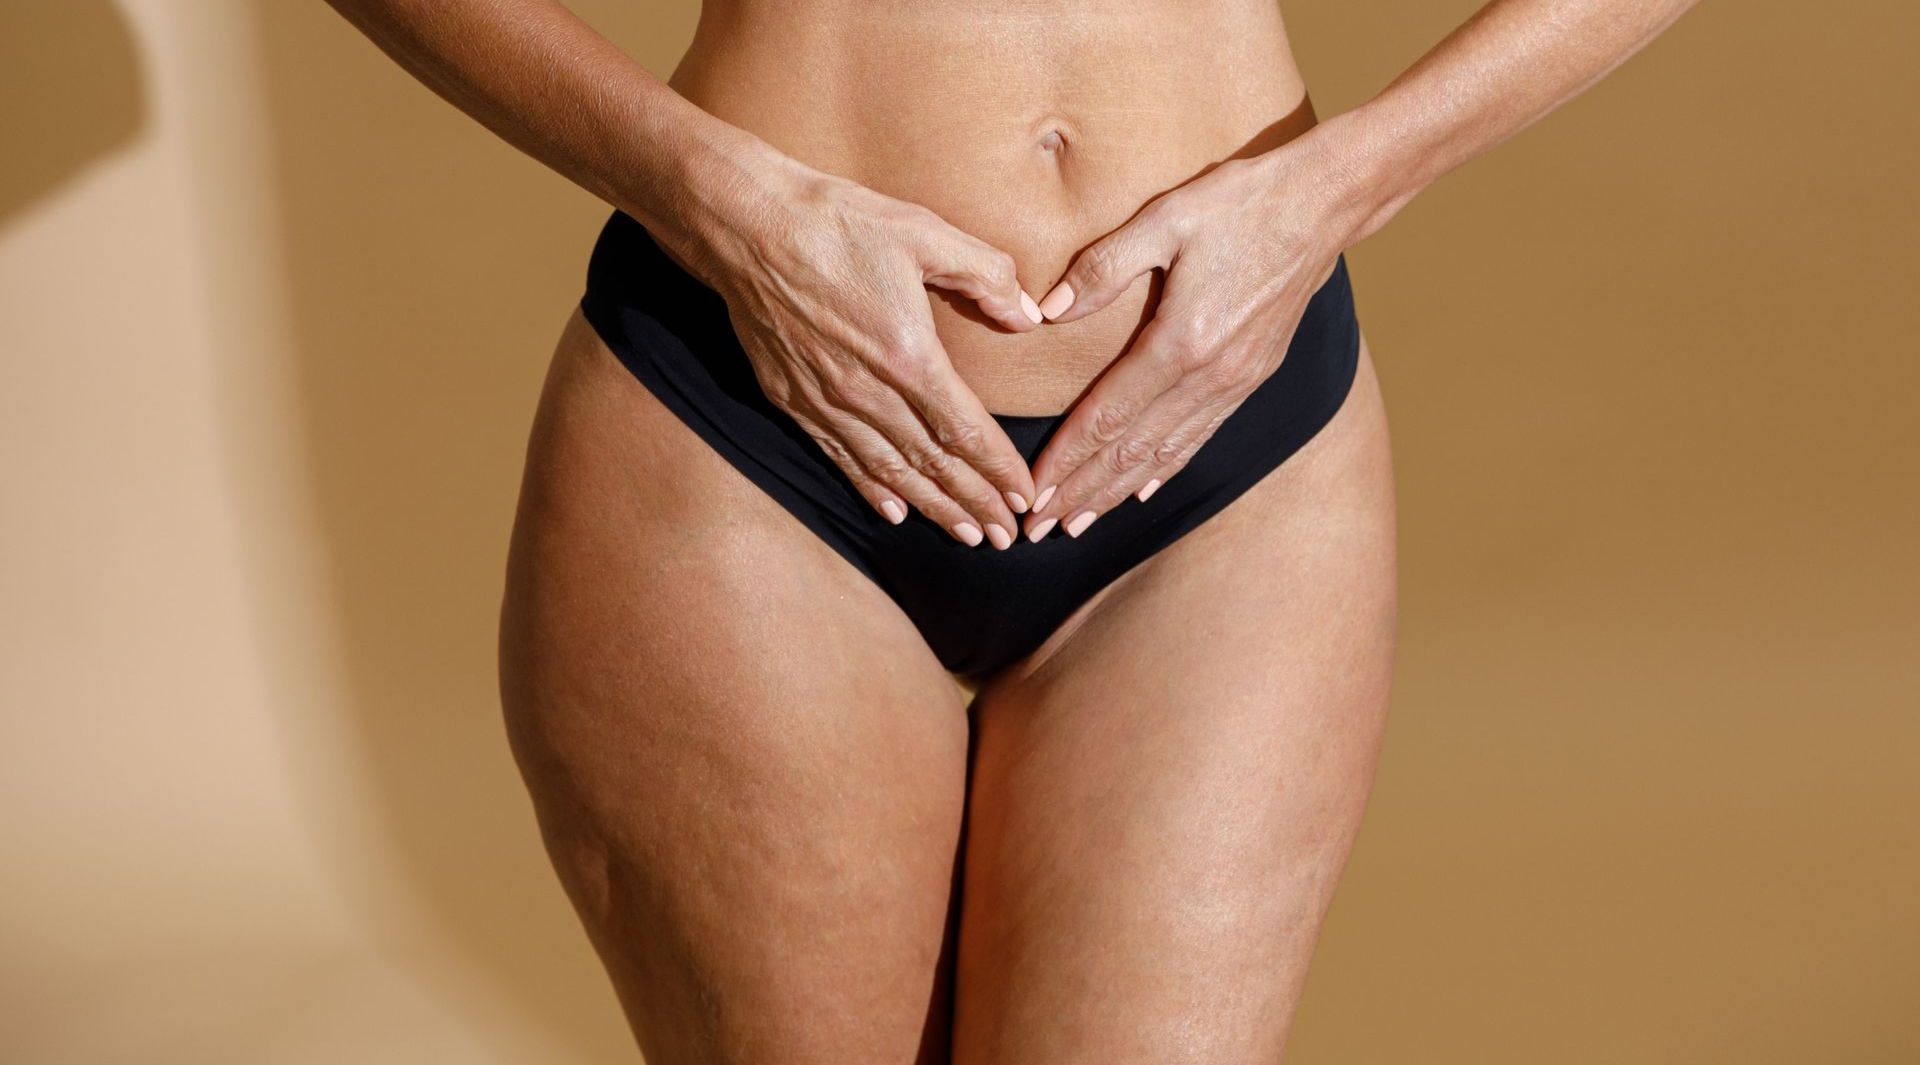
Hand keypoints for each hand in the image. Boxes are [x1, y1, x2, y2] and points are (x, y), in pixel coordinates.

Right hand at [701, 166, 1045, 548]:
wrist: (749, 227)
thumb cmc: (839, 222)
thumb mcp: (925, 233)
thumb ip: (986, 275)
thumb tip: (1028, 314)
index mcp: (907, 355)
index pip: (966, 429)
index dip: (999, 468)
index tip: (1025, 496)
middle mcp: (868, 391)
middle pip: (933, 462)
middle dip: (975, 503)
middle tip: (1007, 537)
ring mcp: (828, 401)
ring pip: (890, 471)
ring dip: (932, 508)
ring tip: (966, 536)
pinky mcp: (794, 400)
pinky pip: (841, 457)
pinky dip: (871, 490)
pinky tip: (894, 513)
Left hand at [1020, 136, 1366, 541]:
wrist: (1324, 205)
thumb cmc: (1241, 203)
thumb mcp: (1166, 219)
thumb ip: (1103, 267)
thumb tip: (1047, 309)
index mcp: (1182, 340)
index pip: (1108, 415)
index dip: (1066, 458)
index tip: (1032, 492)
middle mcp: (1210, 376)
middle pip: (1132, 449)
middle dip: (1082, 492)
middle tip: (1040, 530)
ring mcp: (1235, 382)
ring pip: (1166, 453)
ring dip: (1118, 493)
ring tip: (1079, 523)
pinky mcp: (1252, 378)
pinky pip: (1200, 436)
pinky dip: (1165, 468)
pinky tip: (1143, 490)